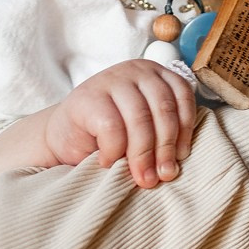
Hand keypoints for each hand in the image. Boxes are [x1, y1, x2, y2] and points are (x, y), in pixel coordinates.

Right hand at [45, 60, 196, 189]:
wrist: (63, 136)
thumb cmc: (108, 135)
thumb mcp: (143, 127)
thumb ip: (161, 132)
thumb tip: (177, 162)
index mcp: (155, 74)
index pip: (181, 96)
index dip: (185, 129)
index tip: (181, 157)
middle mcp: (135, 70)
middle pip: (163, 109)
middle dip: (165, 148)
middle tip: (163, 176)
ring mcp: (110, 80)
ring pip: (140, 119)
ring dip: (144, 155)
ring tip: (143, 178)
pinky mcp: (88, 97)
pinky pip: (112, 128)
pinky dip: (115, 152)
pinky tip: (108, 163)